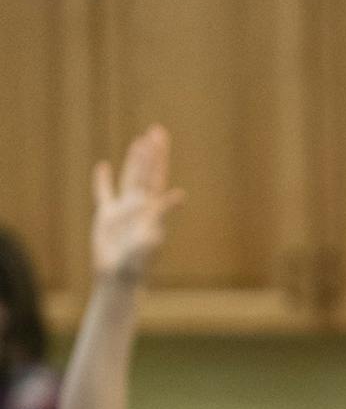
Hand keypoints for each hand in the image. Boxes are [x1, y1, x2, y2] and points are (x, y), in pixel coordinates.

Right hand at [90, 125, 185, 282]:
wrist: (120, 277)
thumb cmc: (138, 261)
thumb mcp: (150, 235)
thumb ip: (162, 213)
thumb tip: (179, 194)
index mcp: (150, 208)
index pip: (156, 176)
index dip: (158, 157)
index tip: (160, 137)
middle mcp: (139, 205)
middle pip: (146, 172)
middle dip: (151, 152)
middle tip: (156, 131)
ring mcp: (123, 210)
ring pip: (128, 178)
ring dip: (134, 160)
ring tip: (139, 143)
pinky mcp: (106, 217)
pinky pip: (103, 193)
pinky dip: (102, 180)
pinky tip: (103, 166)